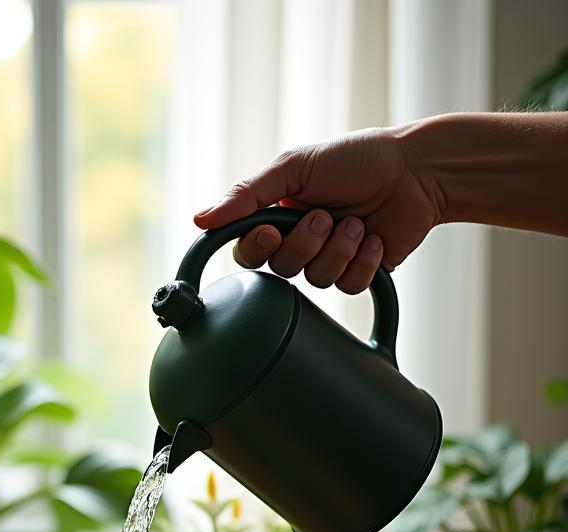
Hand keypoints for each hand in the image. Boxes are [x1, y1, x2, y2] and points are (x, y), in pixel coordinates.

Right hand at [194, 126, 445, 293]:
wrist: (417, 172)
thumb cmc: (357, 159)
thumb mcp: (295, 165)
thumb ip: (247, 194)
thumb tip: (199, 219)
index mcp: (277, 215)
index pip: (247, 250)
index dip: (256, 248)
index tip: (270, 232)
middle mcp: (298, 240)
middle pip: (280, 269)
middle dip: (306, 243)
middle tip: (326, 215)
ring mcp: (328, 259)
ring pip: (316, 280)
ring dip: (340, 248)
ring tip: (358, 222)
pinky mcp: (358, 273)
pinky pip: (348, 286)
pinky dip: (365, 260)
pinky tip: (376, 237)